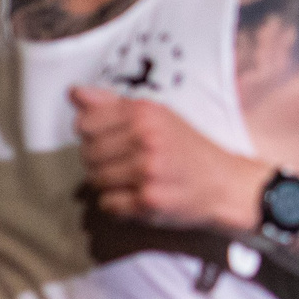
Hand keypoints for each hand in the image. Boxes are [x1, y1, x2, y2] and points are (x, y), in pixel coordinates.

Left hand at [71, 87, 267, 235]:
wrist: (225, 184)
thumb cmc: (187, 149)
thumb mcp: (157, 116)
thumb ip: (113, 104)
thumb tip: (74, 93)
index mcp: (145, 113)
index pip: (84, 123)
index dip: (92, 135)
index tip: (111, 141)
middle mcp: (145, 139)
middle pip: (87, 154)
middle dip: (100, 162)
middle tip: (125, 165)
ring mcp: (147, 171)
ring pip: (95, 180)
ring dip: (109, 184)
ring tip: (133, 181)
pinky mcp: (149, 201)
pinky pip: (108, 204)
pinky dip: (118, 205)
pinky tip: (137, 197)